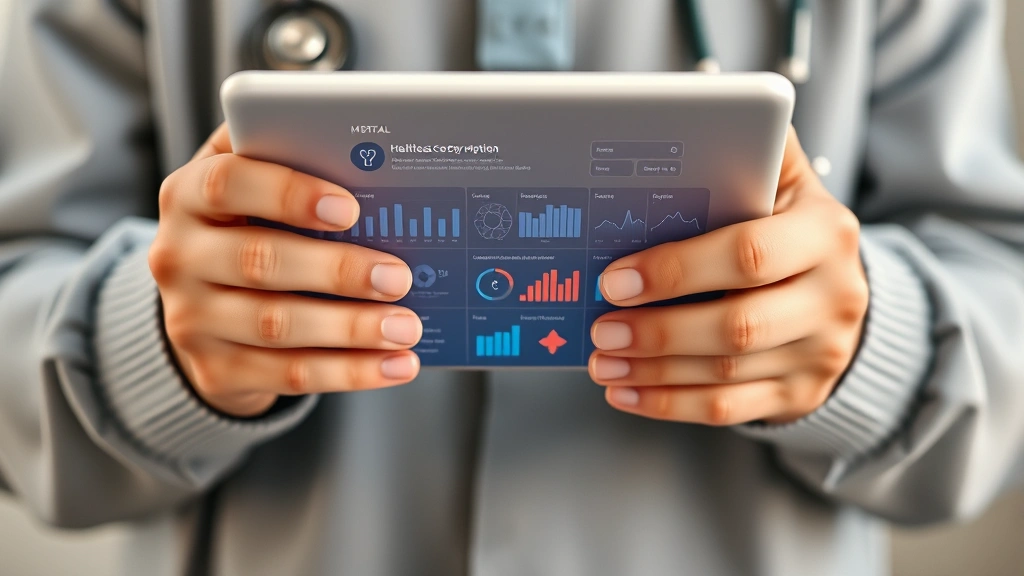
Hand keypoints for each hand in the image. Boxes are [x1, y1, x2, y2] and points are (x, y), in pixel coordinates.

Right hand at [150, 125, 420, 416]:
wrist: (205, 307)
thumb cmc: (251, 228)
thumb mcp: (255, 187)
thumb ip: (293, 161)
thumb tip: (372, 159)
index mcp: (188, 195)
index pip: (227, 184)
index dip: (288, 194)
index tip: (350, 208)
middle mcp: (179, 256)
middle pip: (260, 262)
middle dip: (337, 271)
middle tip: (399, 277)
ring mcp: (191, 319)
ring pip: (277, 326)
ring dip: (352, 328)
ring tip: (406, 327)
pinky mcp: (216, 371)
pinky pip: (289, 375)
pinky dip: (350, 372)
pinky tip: (397, 364)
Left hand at [589, 128, 867, 424]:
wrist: (839, 289)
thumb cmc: (784, 225)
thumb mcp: (781, 181)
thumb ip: (746, 151)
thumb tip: (688, 108)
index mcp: (824, 231)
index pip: (747, 253)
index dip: (675, 270)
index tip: (614, 278)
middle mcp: (835, 294)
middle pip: (737, 325)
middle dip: (657, 331)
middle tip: (598, 327)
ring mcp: (822, 352)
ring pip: (726, 373)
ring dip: (652, 372)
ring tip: (601, 361)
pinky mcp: (802, 394)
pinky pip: (729, 410)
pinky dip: (669, 404)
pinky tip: (626, 392)